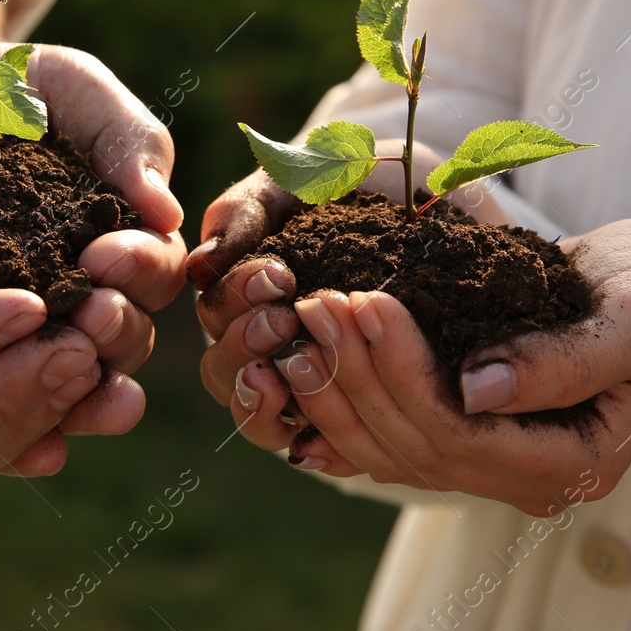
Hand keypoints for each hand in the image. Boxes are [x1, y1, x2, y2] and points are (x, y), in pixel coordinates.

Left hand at [0, 40, 185, 437]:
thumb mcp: (61, 84)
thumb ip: (122, 131)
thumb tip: (165, 208)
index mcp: (110, 241)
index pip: (152, 275)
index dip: (143, 272)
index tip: (109, 253)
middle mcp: (68, 300)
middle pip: (116, 344)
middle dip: (115, 334)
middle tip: (90, 312)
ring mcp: (5, 338)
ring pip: (59, 393)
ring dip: (74, 394)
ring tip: (64, 372)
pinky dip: (13, 443)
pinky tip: (28, 448)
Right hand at [191, 141, 512, 414]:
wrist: (431, 197)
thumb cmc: (355, 185)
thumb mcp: (296, 182)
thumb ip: (243, 212)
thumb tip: (199, 266)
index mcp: (243, 294)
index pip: (215, 313)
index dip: (236, 298)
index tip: (276, 275)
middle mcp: (263, 345)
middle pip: (223, 370)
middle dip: (247, 344)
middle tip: (286, 317)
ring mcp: (300, 385)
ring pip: (255, 415)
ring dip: (262, 396)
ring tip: (292, 367)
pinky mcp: (345, 415)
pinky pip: (311, 448)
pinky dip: (310, 439)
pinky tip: (320, 428)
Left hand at [275, 219, 630, 514]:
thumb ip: (566, 360)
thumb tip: (477, 390)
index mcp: (576, 465)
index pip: (464, 437)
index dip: (403, 374)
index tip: (364, 300)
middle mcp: (528, 481)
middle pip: (414, 448)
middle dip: (356, 374)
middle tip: (316, 303)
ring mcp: (492, 466)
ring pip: (389, 452)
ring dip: (336, 387)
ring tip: (303, 319)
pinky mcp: (462, 437)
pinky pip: (386, 440)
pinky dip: (337, 406)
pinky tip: (296, 366)